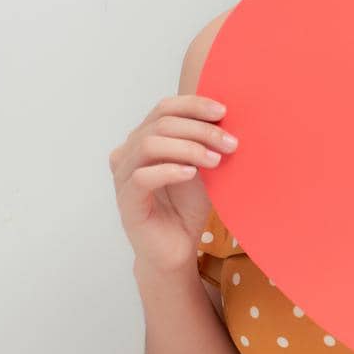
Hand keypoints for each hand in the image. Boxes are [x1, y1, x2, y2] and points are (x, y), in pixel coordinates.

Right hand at [108, 94, 237, 275]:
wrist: (178, 248)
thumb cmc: (188, 205)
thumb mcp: (203, 167)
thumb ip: (207, 142)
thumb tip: (230, 117)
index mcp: (145, 138)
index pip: (165, 108)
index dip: (194, 105)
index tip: (224, 112)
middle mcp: (129, 152)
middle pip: (161, 124)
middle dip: (200, 130)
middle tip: (230, 143)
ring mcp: (123, 176)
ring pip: (149, 145)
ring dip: (188, 148)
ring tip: (216, 160)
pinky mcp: (126, 202)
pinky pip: (140, 177)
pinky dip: (169, 170)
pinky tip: (191, 173)